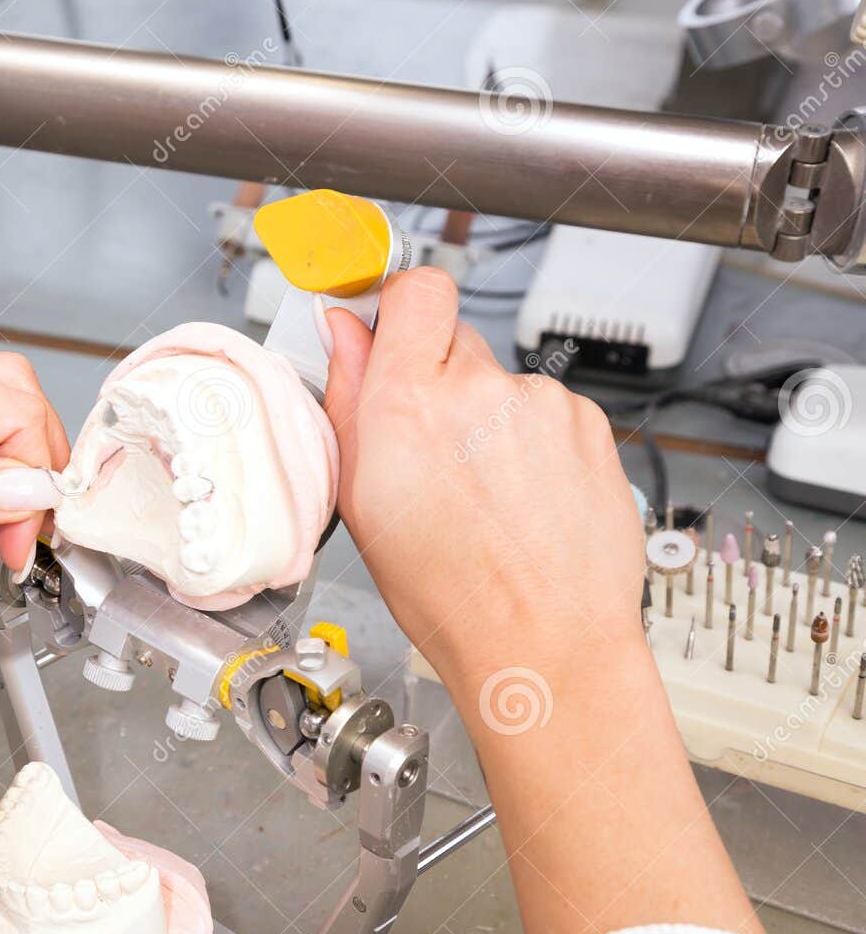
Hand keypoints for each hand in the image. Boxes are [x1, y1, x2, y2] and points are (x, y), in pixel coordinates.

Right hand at [326, 270, 764, 933]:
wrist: (543, 643)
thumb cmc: (450, 594)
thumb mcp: (362, 500)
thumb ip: (349, 398)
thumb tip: (343, 331)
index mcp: (409, 403)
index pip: (414, 289)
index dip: (399, 305)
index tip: (389, 328)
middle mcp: (480, 390)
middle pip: (454, 344)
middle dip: (436, 384)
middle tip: (429, 454)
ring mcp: (542, 406)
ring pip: (501, 385)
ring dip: (487, 423)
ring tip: (481, 498)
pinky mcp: (589, 427)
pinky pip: (547, 415)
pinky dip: (532, 447)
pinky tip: (521, 502)